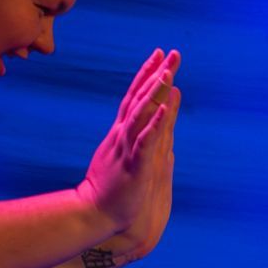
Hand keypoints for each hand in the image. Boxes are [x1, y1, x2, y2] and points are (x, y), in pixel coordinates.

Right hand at [78, 49, 179, 232]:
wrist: (95, 214)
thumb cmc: (113, 188)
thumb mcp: (128, 155)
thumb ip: (142, 135)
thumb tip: (158, 117)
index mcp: (122, 133)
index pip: (135, 97)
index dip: (147, 74)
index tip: (159, 54)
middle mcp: (123, 135)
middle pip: (140, 99)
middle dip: (156, 75)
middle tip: (171, 53)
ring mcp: (127, 149)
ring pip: (141, 116)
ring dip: (154, 94)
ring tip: (167, 74)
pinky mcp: (134, 167)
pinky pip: (144, 143)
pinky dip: (153, 125)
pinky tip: (163, 110)